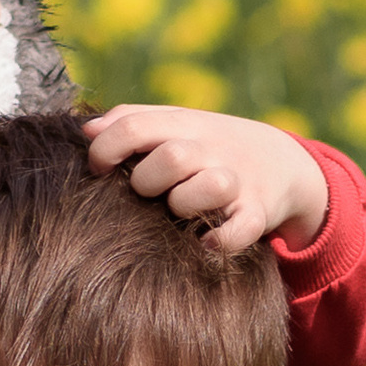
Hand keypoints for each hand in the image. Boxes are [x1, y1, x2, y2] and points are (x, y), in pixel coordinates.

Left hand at [81, 105, 330, 256]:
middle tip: (145, 194)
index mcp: (183, 124)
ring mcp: (237, 181)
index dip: (106, 150)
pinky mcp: (258, 214)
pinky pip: (240, 230)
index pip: (134, 126)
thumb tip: (86, 130)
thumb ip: (130, 122)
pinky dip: (220, 241)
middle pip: (171, 157)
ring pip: (211, 186)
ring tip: (179, 213)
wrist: (279, 161)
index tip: (97, 171)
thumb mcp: (174, 125)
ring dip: (186, 204)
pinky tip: (203, 244)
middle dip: (147, 181)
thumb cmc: (206, 147)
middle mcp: (211, 149)